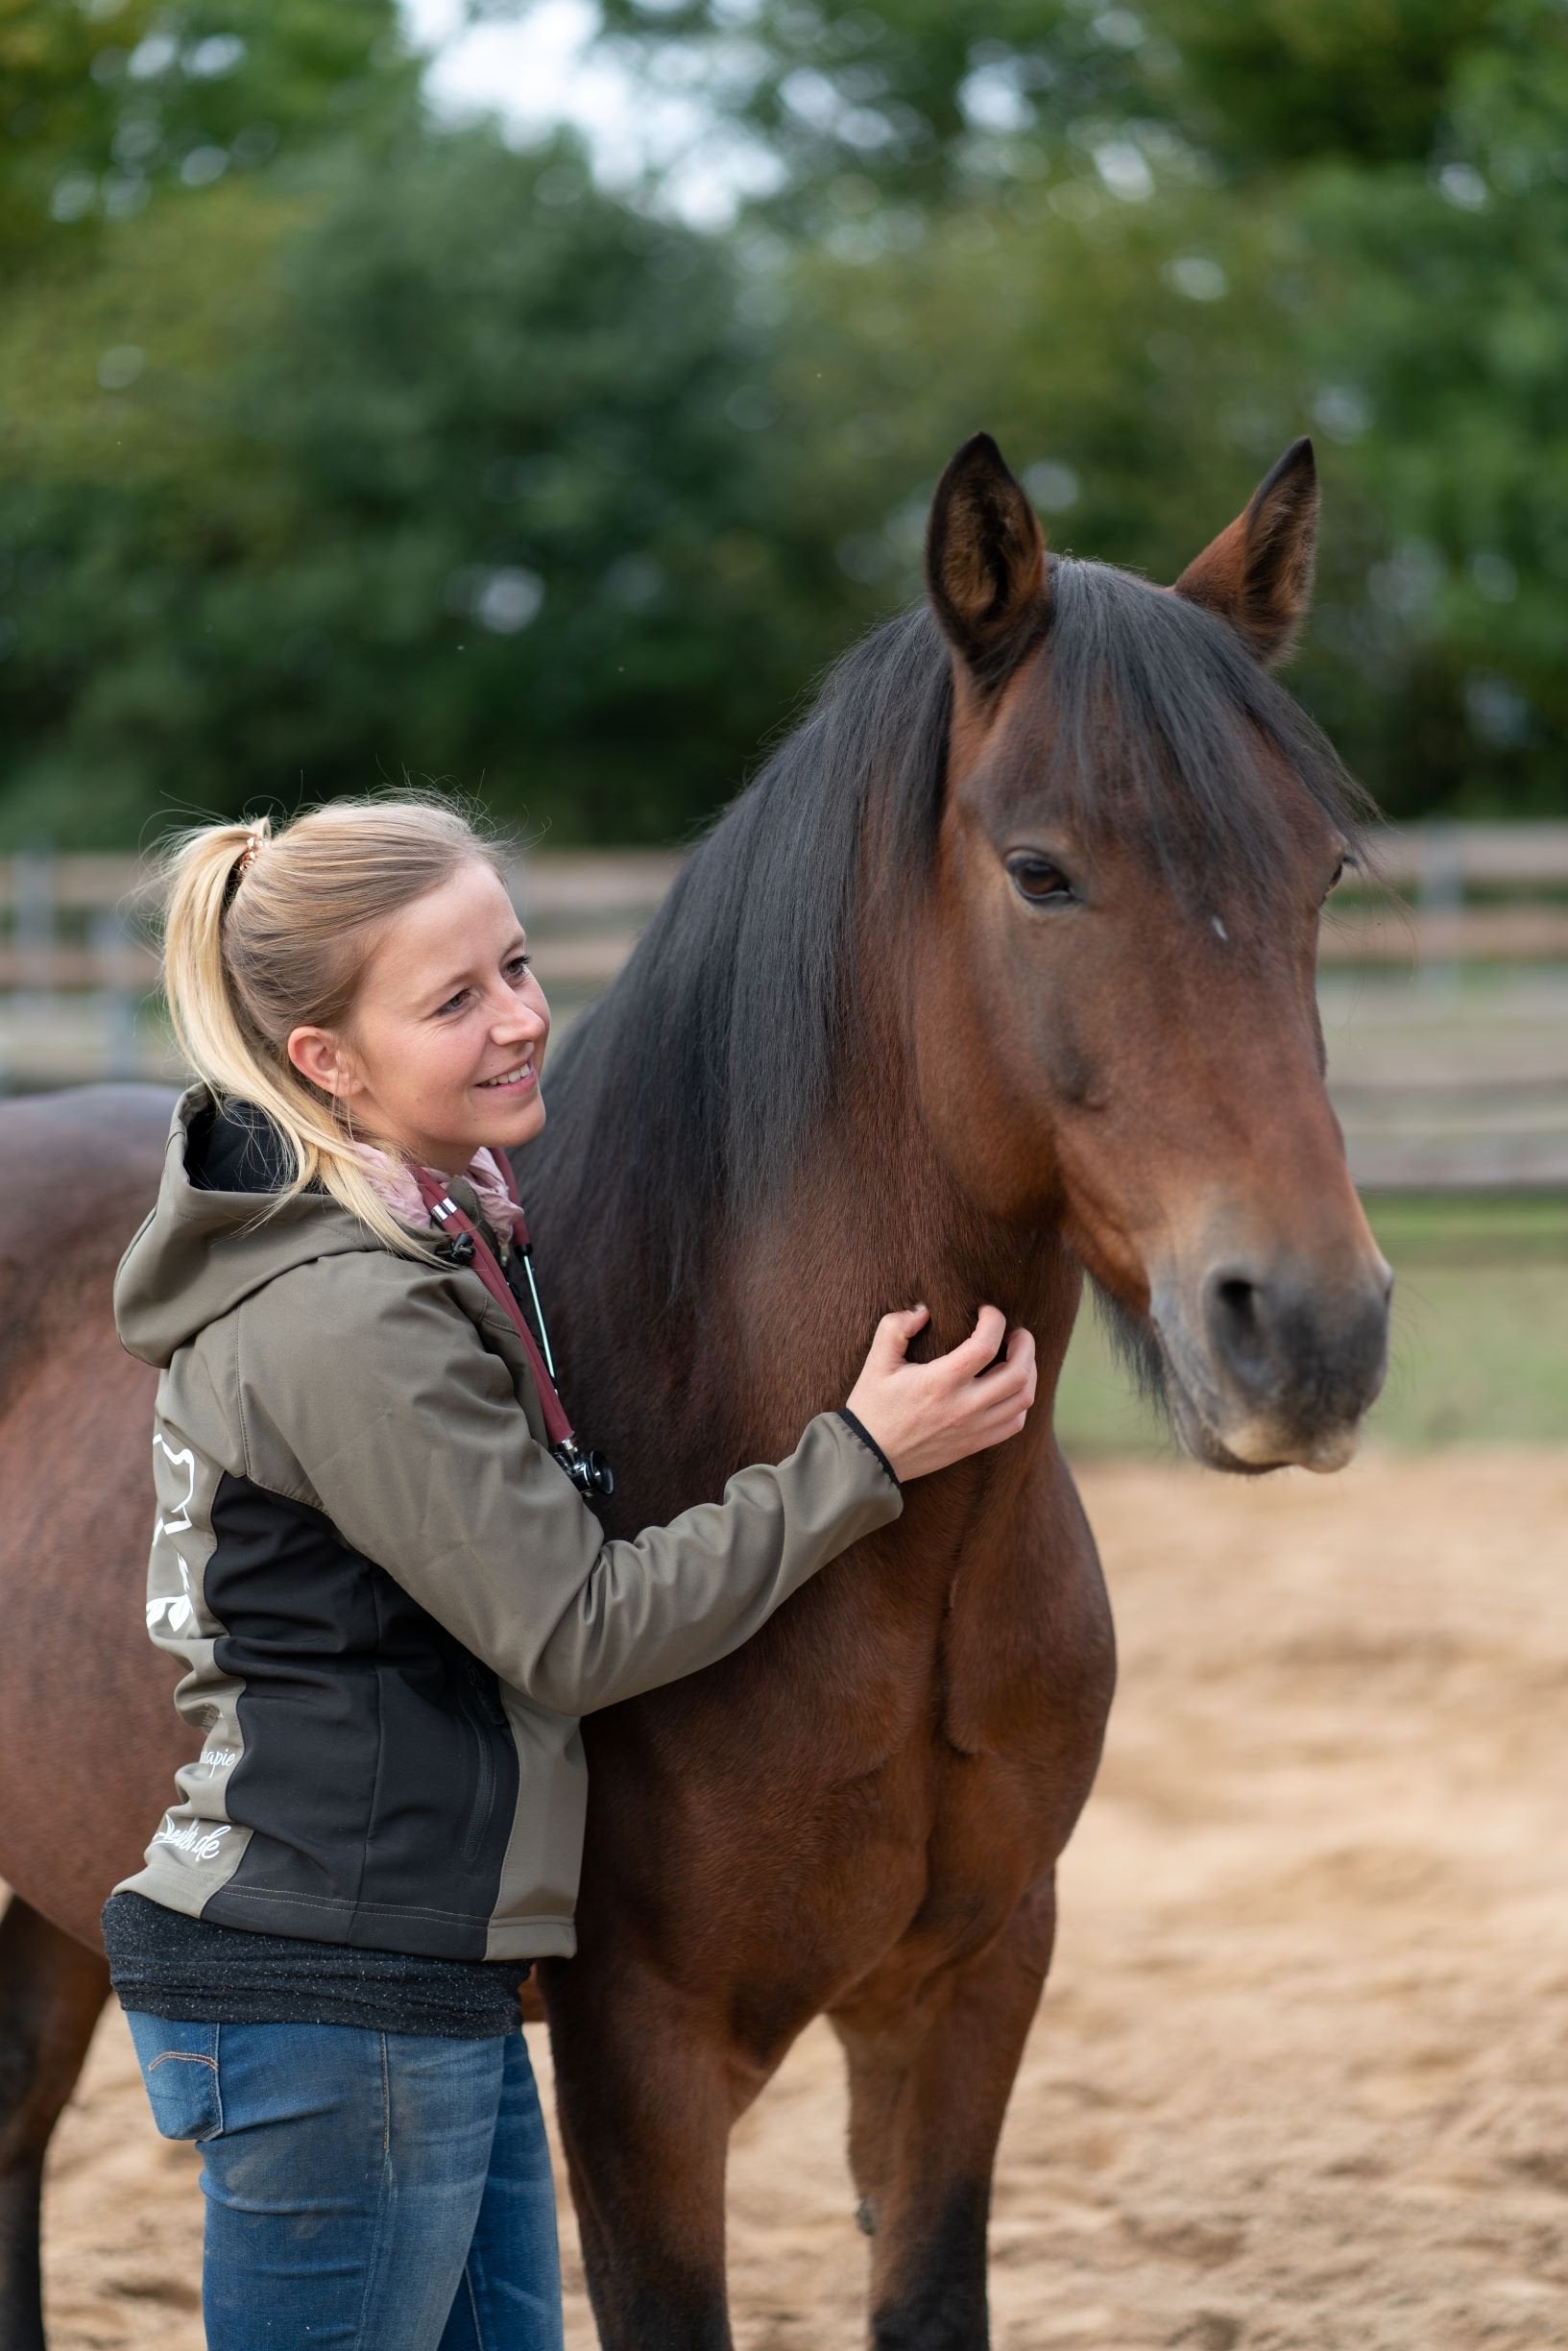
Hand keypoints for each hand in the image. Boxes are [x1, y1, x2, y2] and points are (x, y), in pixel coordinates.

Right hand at [844, 1305, 1036, 1481]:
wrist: (870, 1456)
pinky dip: (1021, 1401)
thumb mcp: (876, 1362)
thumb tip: (924, 1310)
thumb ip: (896, 1327)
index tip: (986, 1311)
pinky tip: (1009, 1388)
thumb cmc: (872, 1406)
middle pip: (1018, 1373)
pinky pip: (1016, 1423)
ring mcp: (973, 1429)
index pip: (985, 1345)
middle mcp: (963, 1407)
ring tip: (1018, 1357)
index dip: (994, 1320)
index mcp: (939, 1383)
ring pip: (1023, 1399)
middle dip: (1025, 1344)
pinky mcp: (975, 1444)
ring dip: (1029, 1372)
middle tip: (1016, 1332)